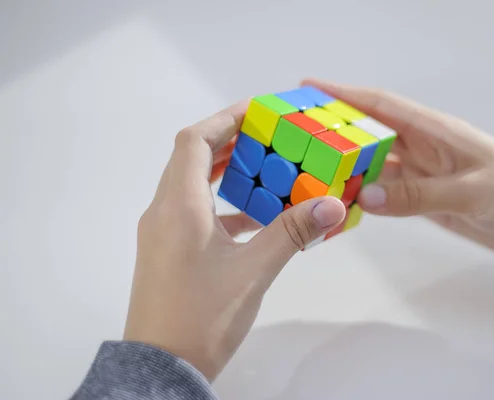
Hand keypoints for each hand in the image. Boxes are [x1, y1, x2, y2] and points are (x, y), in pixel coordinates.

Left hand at [123, 101, 345, 380]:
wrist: (162, 368)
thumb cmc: (203, 315)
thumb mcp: (254, 270)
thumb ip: (293, 232)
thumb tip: (332, 204)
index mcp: (178, 206)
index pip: (195, 141)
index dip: (225, 119)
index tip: (257, 111)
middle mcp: (163, 213)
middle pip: (192, 160)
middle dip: (230, 144)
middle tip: (268, 138)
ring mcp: (161, 234)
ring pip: (192, 188)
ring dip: (225, 175)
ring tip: (265, 171)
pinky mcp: (166, 254)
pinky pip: (194, 215)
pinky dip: (222, 207)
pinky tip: (252, 219)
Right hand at [304, 79, 493, 263]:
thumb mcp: (472, 191)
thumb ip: (419, 195)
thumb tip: (363, 195)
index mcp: (435, 132)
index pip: (380, 106)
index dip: (343, 94)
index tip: (309, 88)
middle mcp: (424, 151)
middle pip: (369, 137)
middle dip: (333, 134)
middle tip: (296, 138)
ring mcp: (425, 177)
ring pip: (374, 169)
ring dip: (346, 171)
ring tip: (310, 175)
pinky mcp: (429, 202)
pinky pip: (388, 198)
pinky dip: (365, 201)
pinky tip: (345, 205)